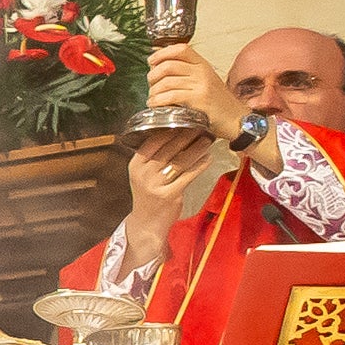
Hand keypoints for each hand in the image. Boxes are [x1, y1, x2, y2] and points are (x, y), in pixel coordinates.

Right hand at [117, 122, 223, 263]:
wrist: (147, 223)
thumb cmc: (149, 194)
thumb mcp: (144, 174)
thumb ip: (154, 157)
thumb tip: (177, 134)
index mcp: (135, 164)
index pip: (153, 141)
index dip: (170, 130)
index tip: (185, 121)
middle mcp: (143, 173)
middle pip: (168, 149)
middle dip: (186, 136)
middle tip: (201, 126)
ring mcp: (155, 184)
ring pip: (179, 161)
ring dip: (196, 148)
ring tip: (208, 140)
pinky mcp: (169, 195)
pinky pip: (188, 175)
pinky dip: (200, 165)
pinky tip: (208, 158)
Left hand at [143, 42, 229, 121]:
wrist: (236, 119)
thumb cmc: (218, 103)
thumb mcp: (204, 81)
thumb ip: (186, 73)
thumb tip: (159, 66)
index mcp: (202, 65)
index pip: (180, 48)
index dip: (162, 53)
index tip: (151, 61)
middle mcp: (202, 72)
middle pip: (168, 65)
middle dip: (153, 75)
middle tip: (151, 85)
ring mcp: (201, 85)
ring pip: (167, 82)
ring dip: (154, 91)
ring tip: (153, 98)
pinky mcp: (199, 100)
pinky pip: (171, 96)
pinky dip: (158, 101)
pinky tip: (155, 105)